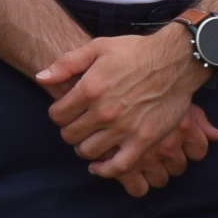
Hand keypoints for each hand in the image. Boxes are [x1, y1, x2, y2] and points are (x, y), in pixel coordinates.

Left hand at [38, 30, 217, 194]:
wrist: (176, 61)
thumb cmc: (136, 52)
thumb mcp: (98, 47)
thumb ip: (66, 63)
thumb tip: (41, 78)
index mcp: (90, 88)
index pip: (57, 115)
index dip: (59, 113)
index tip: (67, 111)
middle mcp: (104, 111)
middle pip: (70, 135)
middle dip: (70, 130)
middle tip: (79, 125)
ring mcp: (124, 129)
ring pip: (88, 151)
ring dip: (84, 147)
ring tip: (90, 139)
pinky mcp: (143, 141)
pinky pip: (117, 166)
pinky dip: (104, 170)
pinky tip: (99, 165)